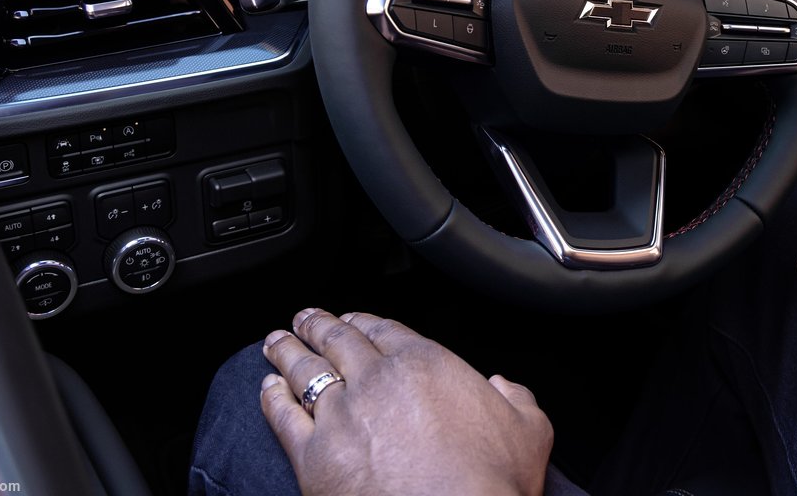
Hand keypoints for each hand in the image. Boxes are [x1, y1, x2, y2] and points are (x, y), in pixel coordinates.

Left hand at [259, 309, 552, 495]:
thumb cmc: (490, 483)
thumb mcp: (529, 429)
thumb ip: (516, 398)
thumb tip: (504, 387)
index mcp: (427, 364)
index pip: (386, 330)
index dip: (365, 321)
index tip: (353, 318)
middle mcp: (377, 380)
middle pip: (339, 340)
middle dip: (320, 325)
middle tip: (307, 317)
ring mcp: (341, 416)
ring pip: (305, 370)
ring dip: (288, 351)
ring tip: (277, 341)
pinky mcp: (313, 456)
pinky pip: (283, 417)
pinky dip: (272, 399)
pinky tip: (267, 389)